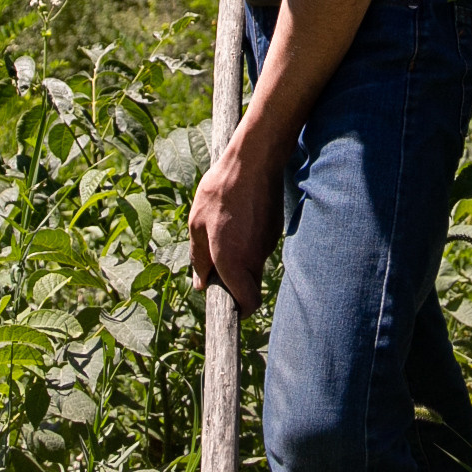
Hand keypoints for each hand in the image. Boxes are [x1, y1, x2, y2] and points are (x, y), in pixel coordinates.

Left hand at [189, 131, 280, 313]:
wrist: (254, 161)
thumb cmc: (220, 192)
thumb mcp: (196, 224)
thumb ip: (198, 259)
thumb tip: (201, 283)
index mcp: (232, 262)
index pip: (248, 303)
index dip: (239, 310)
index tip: (226, 304)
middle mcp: (254, 259)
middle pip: (248, 285)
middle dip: (233, 280)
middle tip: (215, 260)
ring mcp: (268, 245)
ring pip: (253, 263)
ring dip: (238, 256)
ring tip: (224, 228)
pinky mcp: (275, 230)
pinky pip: (259, 245)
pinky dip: (248, 240)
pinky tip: (238, 216)